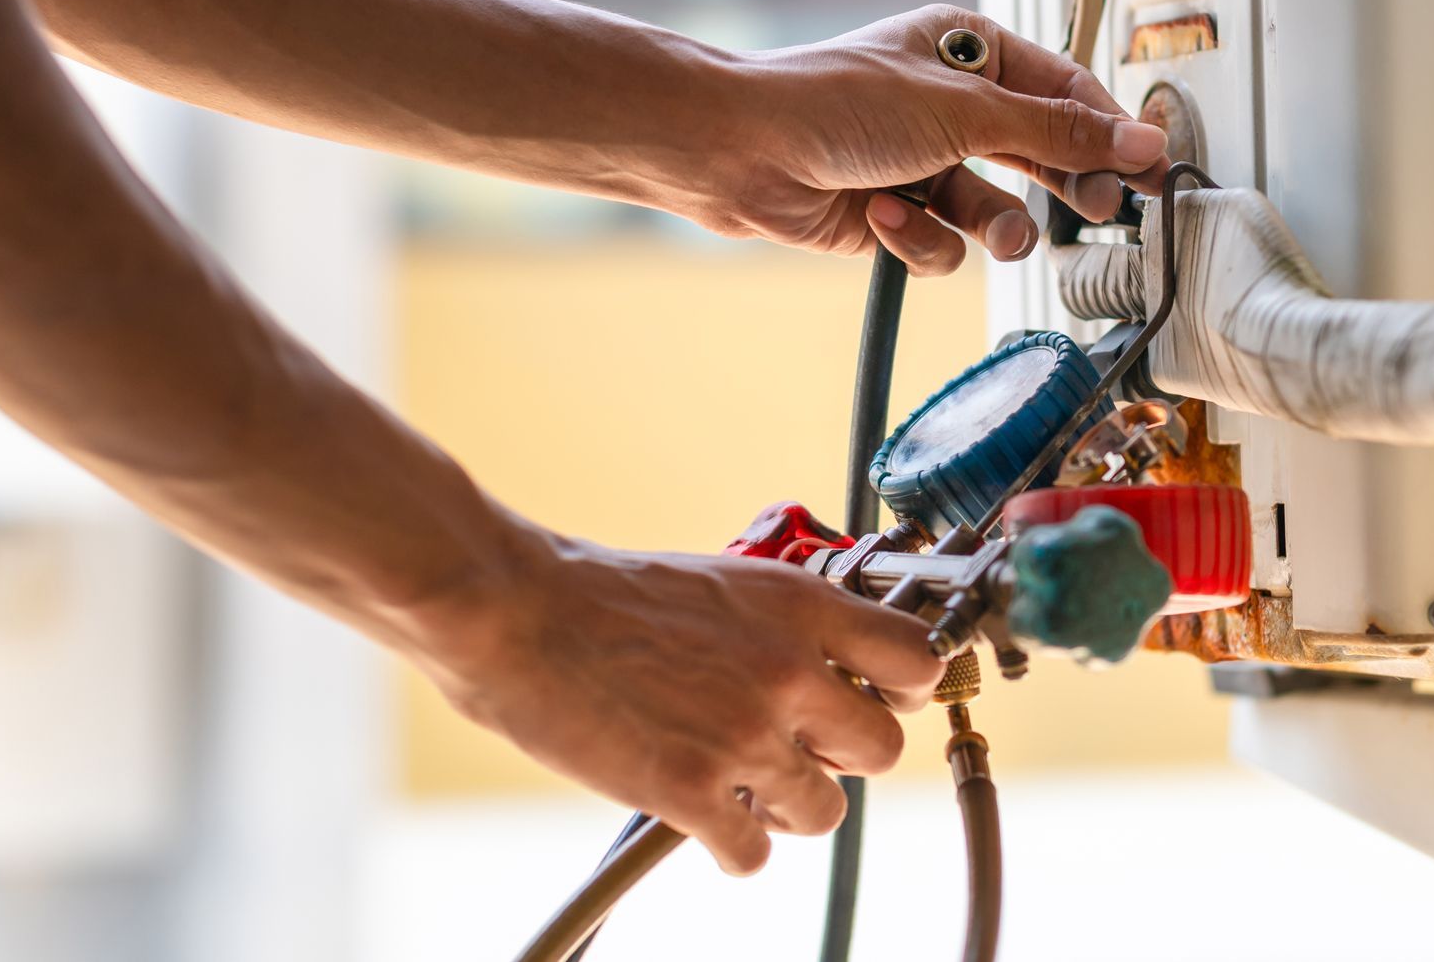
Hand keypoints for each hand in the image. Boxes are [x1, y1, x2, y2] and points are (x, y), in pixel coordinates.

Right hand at [404, 517, 943, 874]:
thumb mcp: (720, 581)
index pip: (917, 656)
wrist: (517, 612)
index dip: (907, 689)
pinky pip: (754, 853)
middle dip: (844, 756)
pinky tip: (701, 814)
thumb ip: (781, 623)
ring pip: (827, 811)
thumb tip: (826, 661)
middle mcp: (787, 669)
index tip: (881, 698)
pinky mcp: (693, 791)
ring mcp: (744, 734)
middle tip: (801, 747)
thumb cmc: (602, 592)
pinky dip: (732, 844)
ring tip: (743, 784)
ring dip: (787, 806)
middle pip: (884, 748)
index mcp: (797, 604)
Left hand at [727, 3, 1170, 274]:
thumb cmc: (833, 103)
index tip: (1153, 170)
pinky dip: (917, 239)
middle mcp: (951, 105)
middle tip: (1099, 210)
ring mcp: (923, 162)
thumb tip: (1139, 139)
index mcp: (971, 51)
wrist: (739, 151)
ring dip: (987, 226)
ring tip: (976, 227)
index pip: (1065, 91)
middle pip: (1040, 153)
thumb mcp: (963, 111)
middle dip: (1062, 185)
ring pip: (996, 212)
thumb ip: (1058, 134)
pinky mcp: (895, 214)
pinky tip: (880, 216)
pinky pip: (943, 244)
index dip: (1111, 131)